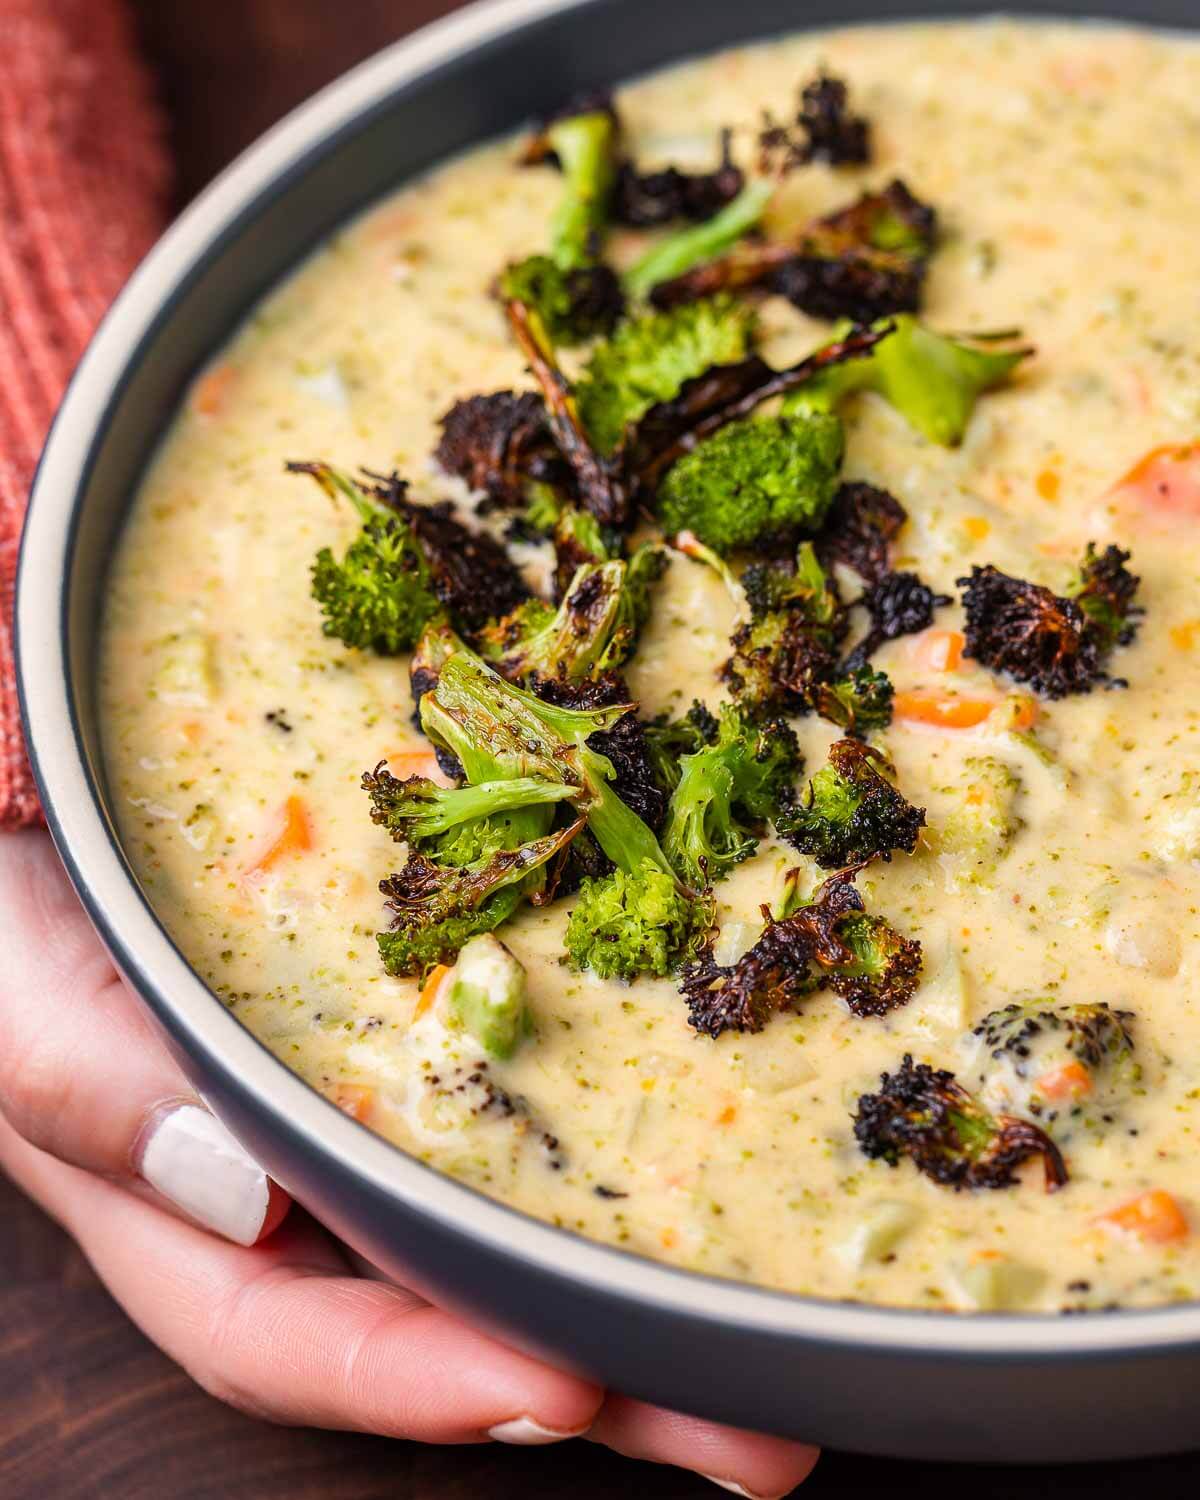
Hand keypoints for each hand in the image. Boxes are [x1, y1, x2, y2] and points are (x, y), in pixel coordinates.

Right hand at [0, 830, 817, 1496]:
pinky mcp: (414, 1051)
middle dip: (589, 1389)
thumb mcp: (19, 999)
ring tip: (770, 1348)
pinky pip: (506, 1117)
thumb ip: (87, 1086)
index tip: (559, 1386)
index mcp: (179, 1213)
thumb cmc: (19, 914)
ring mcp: (359, 1126)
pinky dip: (596, 1162)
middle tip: (753, 1441)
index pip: (291, 1334)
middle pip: (435, 1318)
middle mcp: (286, 1197)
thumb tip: (241, 1194)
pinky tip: (701, 1182)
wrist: (52, 823)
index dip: (418, 1378)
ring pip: (492, 1234)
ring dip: (626, 1297)